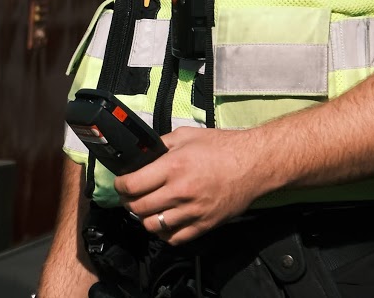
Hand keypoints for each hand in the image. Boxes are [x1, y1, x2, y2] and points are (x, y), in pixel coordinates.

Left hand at [114, 127, 277, 245]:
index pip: (131, 185)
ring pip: (153, 227)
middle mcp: (179, 192)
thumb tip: (142, 154)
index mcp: (172, 167)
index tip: (121, 184)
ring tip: (148, 209)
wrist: (253, 164)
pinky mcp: (204, 225)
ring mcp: (192, 212)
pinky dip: (165, 233)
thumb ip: (161, 145)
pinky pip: (175, 239)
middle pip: (138, 209)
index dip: (120, 186)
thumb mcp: (186, 135)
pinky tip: (166, 221)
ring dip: (145, 219)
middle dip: (129, 203)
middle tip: (131, 197)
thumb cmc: (221, 147)